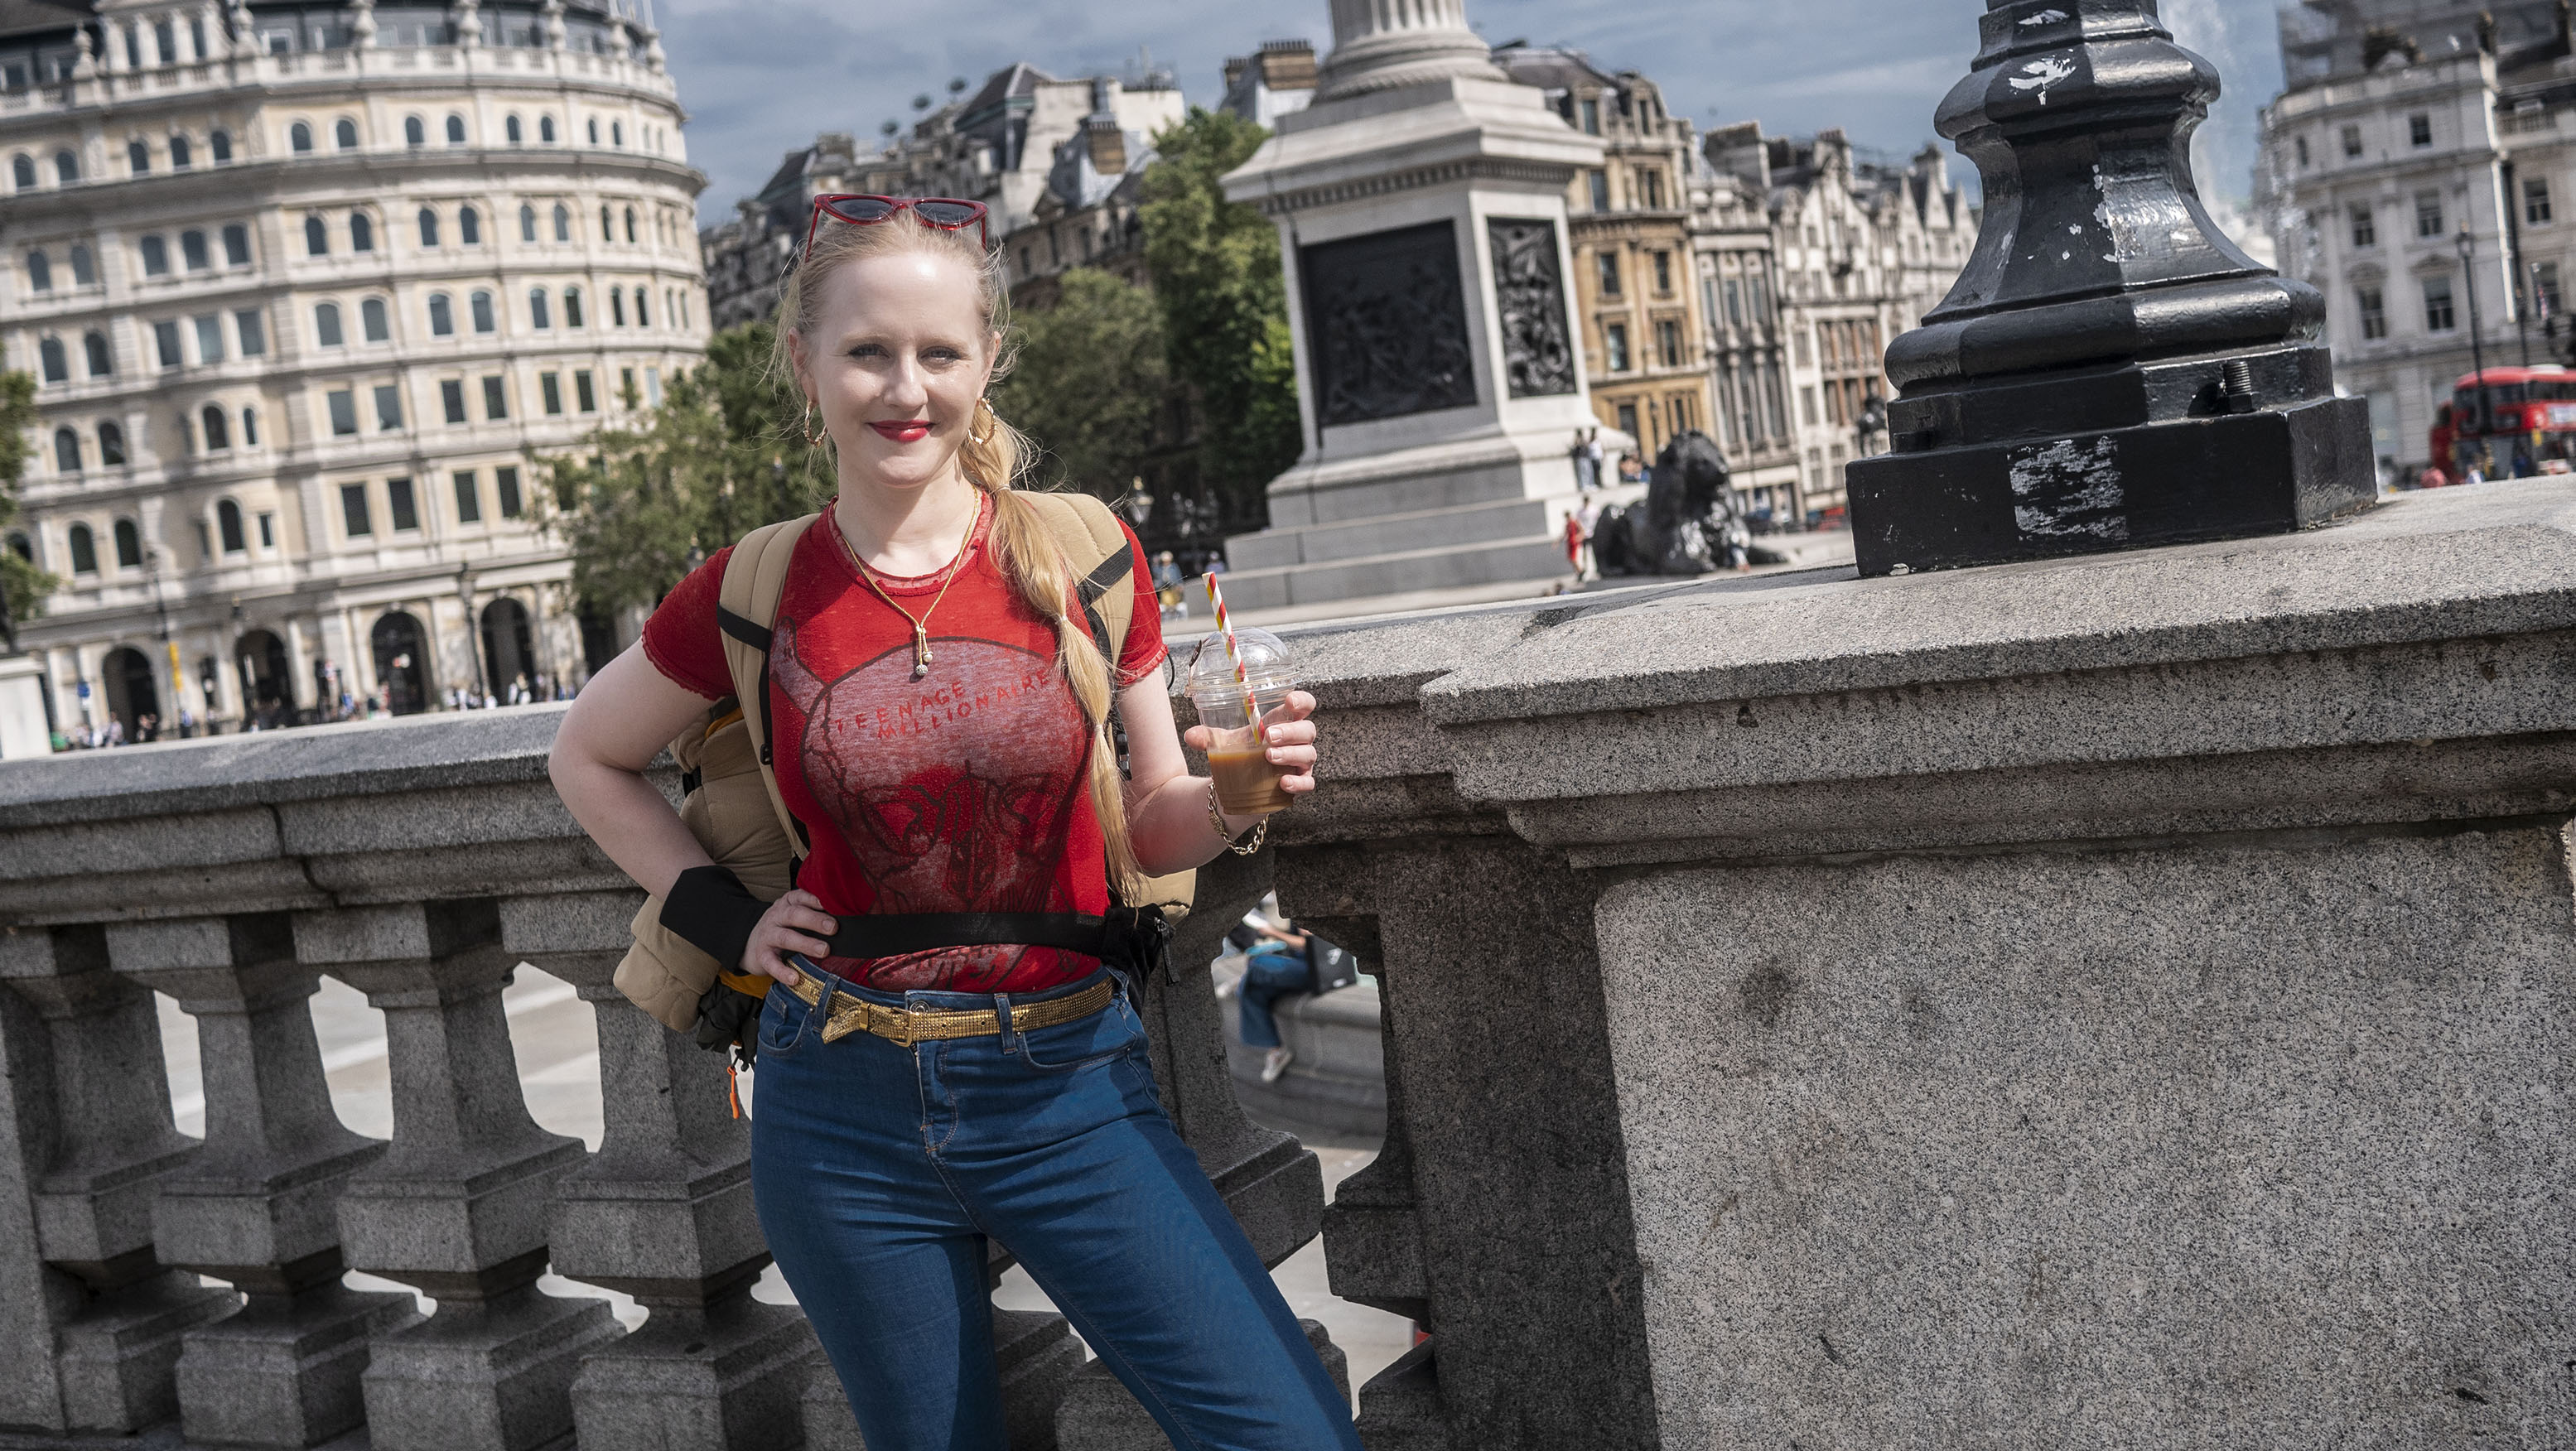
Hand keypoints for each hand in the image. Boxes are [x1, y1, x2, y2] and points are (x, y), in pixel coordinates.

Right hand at [745, 889, 835, 985]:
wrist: (751, 942)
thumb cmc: (784, 926)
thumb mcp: (796, 914)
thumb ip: (815, 913)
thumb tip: (849, 920)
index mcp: (788, 903)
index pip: (801, 896)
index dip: (815, 899)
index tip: (830, 904)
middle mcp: (777, 916)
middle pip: (795, 915)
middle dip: (815, 920)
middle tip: (833, 927)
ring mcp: (768, 935)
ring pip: (786, 937)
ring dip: (806, 944)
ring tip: (824, 950)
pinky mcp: (762, 955)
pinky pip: (771, 963)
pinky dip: (783, 971)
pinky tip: (795, 978)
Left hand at [1184, 690, 1319, 799]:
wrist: (1242, 785)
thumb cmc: (1243, 754)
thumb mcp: (1225, 742)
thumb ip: (1208, 737)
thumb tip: (1191, 735)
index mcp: (1283, 721)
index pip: (1304, 705)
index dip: (1302, 701)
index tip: (1289, 703)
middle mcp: (1297, 740)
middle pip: (1307, 730)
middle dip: (1290, 732)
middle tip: (1269, 736)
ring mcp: (1300, 762)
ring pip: (1308, 754)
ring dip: (1290, 754)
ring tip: (1269, 756)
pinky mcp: (1299, 782)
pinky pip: (1307, 782)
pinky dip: (1297, 782)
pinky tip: (1283, 782)